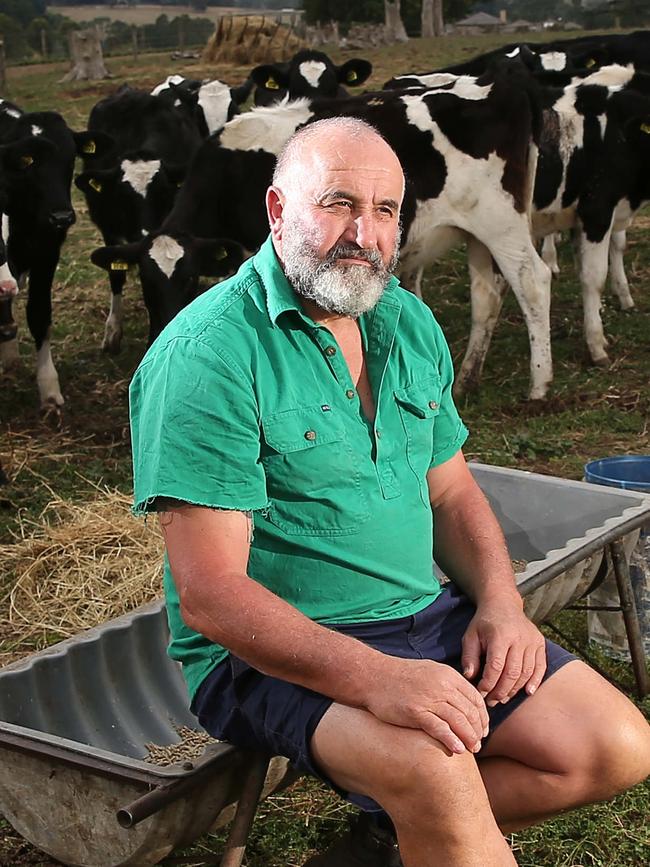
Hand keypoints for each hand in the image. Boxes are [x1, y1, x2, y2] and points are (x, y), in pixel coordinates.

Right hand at [365, 656, 488, 755]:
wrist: (373, 675)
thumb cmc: (401, 676)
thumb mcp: (430, 671)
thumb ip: (448, 684)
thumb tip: (464, 702)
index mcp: (447, 675)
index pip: (475, 698)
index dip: (482, 716)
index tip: (483, 729)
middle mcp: (441, 685)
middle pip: (469, 712)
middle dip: (477, 730)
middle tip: (479, 744)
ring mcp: (428, 698)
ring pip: (458, 721)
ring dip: (469, 738)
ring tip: (472, 750)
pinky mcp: (415, 711)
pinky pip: (439, 728)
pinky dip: (451, 740)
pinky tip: (457, 750)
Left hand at [461, 595, 546, 705]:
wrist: (503, 604)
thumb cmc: (484, 623)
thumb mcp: (470, 635)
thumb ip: (469, 656)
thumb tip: (470, 677)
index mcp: (500, 635)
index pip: (496, 666)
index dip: (488, 683)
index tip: (480, 693)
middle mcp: (519, 638)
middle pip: (512, 672)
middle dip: (501, 691)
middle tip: (492, 702)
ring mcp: (532, 641)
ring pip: (526, 672)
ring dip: (515, 689)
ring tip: (503, 698)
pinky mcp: (540, 643)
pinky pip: (540, 667)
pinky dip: (535, 681)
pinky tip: (527, 692)